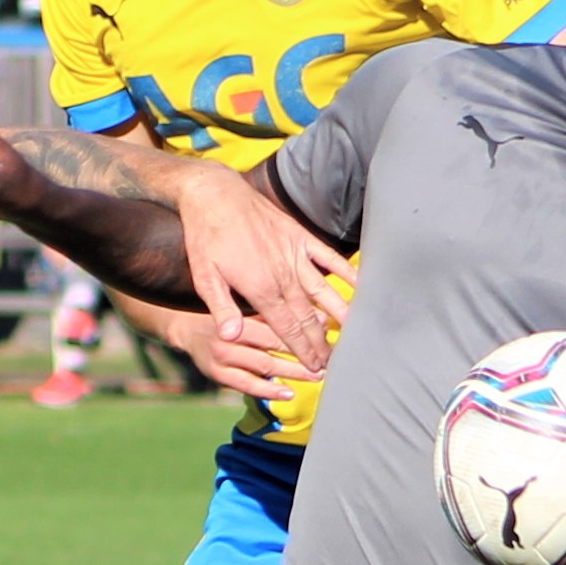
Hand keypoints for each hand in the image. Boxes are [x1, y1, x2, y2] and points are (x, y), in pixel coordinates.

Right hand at [154, 304, 312, 402]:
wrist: (185, 326)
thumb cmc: (225, 311)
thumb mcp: (247, 303)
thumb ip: (277, 311)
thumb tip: (320, 315)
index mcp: (237, 313)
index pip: (276, 322)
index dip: (302, 328)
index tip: (326, 332)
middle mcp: (228, 335)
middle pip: (272, 344)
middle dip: (302, 351)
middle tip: (328, 357)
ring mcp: (221, 357)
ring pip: (264, 365)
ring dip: (293, 372)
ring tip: (317, 375)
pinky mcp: (217, 374)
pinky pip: (246, 385)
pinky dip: (269, 390)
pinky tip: (289, 393)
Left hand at [174, 160, 344, 376]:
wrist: (216, 195)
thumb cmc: (205, 238)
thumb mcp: (204, 277)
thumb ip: (221, 309)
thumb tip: (230, 337)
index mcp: (260, 289)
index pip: (287, 328)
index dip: (303, 350)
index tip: (316, 369)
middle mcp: (283, 274)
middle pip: (308, 316)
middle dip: (322, 342)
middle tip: (335, 363)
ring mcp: (294, 254)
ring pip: (323, 291)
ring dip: (339, 314)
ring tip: (353, 335)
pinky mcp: (299, 237)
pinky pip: (327, 257)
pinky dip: (345, 271)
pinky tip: (361, 286)